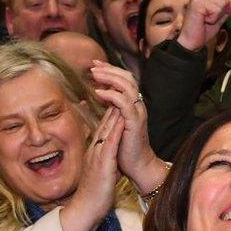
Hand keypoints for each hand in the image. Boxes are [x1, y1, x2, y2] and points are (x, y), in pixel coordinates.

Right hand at [60, 107, 123, 230]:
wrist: (85, 210)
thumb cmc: (94, 195)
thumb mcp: (100, 173)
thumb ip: (105, 163)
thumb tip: (111, 159)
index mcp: (95, 152)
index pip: (104, 127)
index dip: (109, 110)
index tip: (115, 96)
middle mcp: (94, 150)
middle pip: (104, 123)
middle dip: (110, 105)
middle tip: (115, 87)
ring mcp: (97, 156)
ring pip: (106, 130)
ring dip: (112, 112)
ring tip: (119, 95)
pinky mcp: (102, 165)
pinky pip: (109, 144)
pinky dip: (115, 130)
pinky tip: (121, 119)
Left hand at [90, 62, 160, 187]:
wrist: (137, 166)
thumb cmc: (124, 148)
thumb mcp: (114, 123)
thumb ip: (108, 108)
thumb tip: (95, 95)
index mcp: (132, 105)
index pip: (124, 79)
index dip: (110, 70)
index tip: (94, 64)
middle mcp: (137, 105)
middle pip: (127, 77)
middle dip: (109, 69)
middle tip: (93, 65)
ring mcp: (137, 113)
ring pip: (127, 85)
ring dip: (109, 77)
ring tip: (94, 75)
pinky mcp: (134, 122)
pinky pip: (123, 103)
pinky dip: (111, 95)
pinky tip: (98, 93)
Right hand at [177, 0, 230, 51]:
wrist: (191, 43)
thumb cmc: (202, 31)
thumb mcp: (218, 18)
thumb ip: (226, 9)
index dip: (222, 11)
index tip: (209, 17)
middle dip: (219, 13)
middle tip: (206, 20)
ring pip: (222, 3)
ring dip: (215, 17)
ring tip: (204, 20)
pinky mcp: (197, 2)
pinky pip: (217, 10)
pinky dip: (212, 19)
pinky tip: (202, 20)